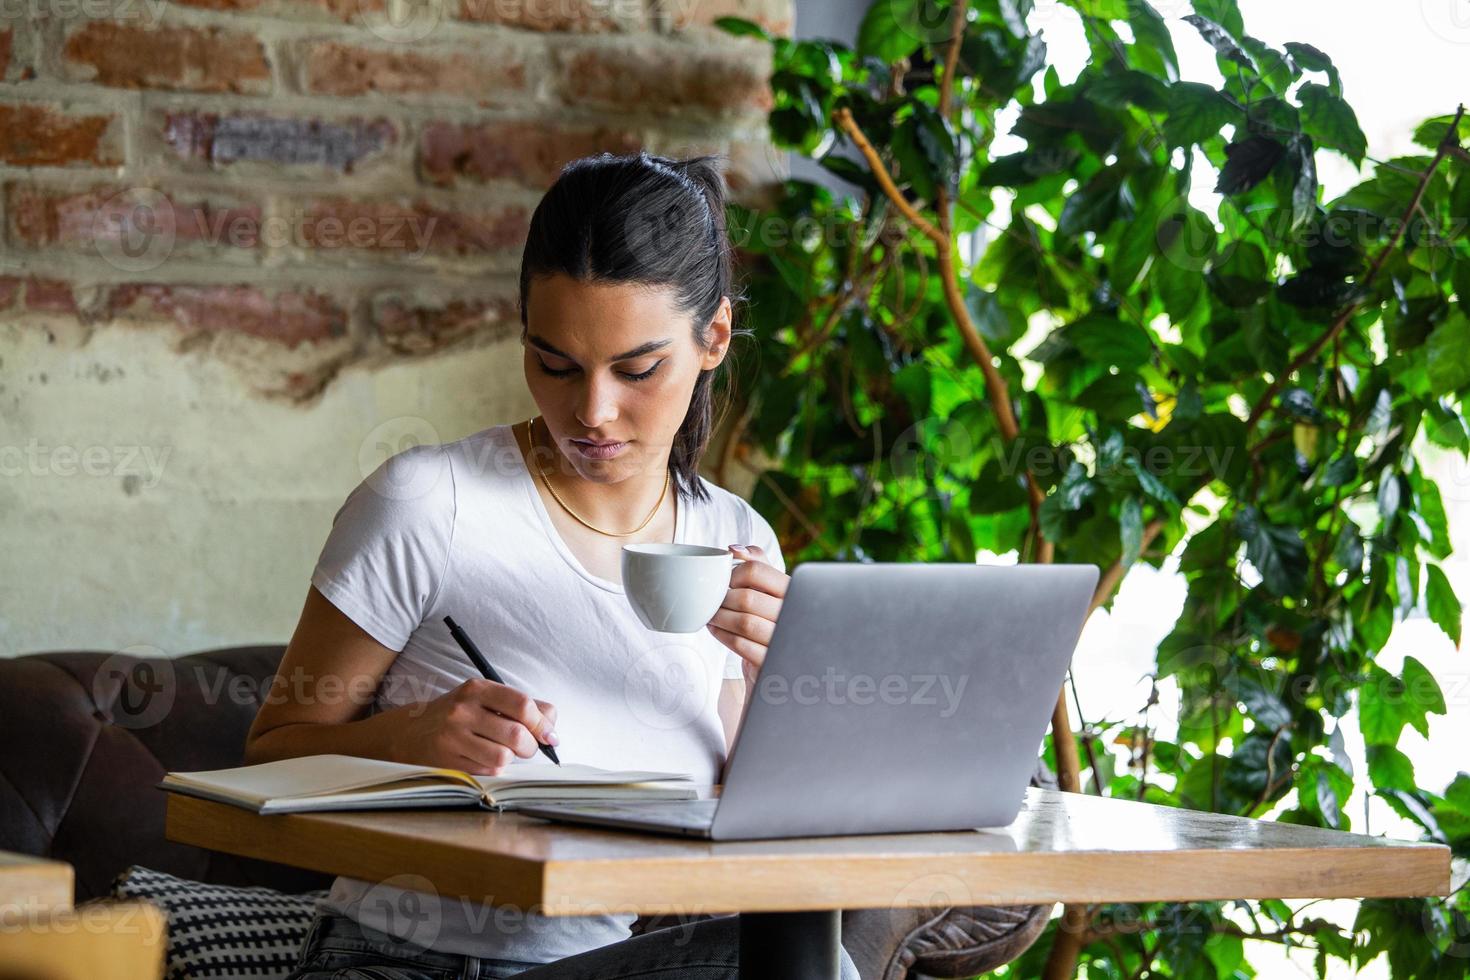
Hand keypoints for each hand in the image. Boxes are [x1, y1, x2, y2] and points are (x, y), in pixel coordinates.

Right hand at [389, 678, 557, 775]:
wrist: (410, 733)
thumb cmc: (459, 716)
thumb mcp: (484, 699)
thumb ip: (521, 706)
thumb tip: (552, 725)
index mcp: (476, 689)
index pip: (521, 704)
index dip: (541, 723)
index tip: (549, 735)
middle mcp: (463, 711)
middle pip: (517, 734)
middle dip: (531, 746)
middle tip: (528, 747)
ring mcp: (453, 737)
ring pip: (504, 756)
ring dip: (511, 758)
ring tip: (503, 752)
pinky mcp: (448, 762)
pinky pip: (488, 770)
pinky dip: (494, 767)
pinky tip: (483, 758)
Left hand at [707, 544, 788, 676]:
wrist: (780, 660)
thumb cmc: (771, 617)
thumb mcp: (770, 588)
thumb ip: (758, 563)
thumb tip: (734, 550)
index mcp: (793, 590)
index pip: (757, 571)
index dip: (733, 574)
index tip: (725, 581)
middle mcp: (793, 614)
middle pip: (747, 598)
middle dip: (723, 599)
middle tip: (713, 601)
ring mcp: (784, 639)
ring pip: (744, 622)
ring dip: (720, 618)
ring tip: (712, 615)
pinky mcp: (771, 660)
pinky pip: (741, 644)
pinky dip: (722, 634)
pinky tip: (716, 629)